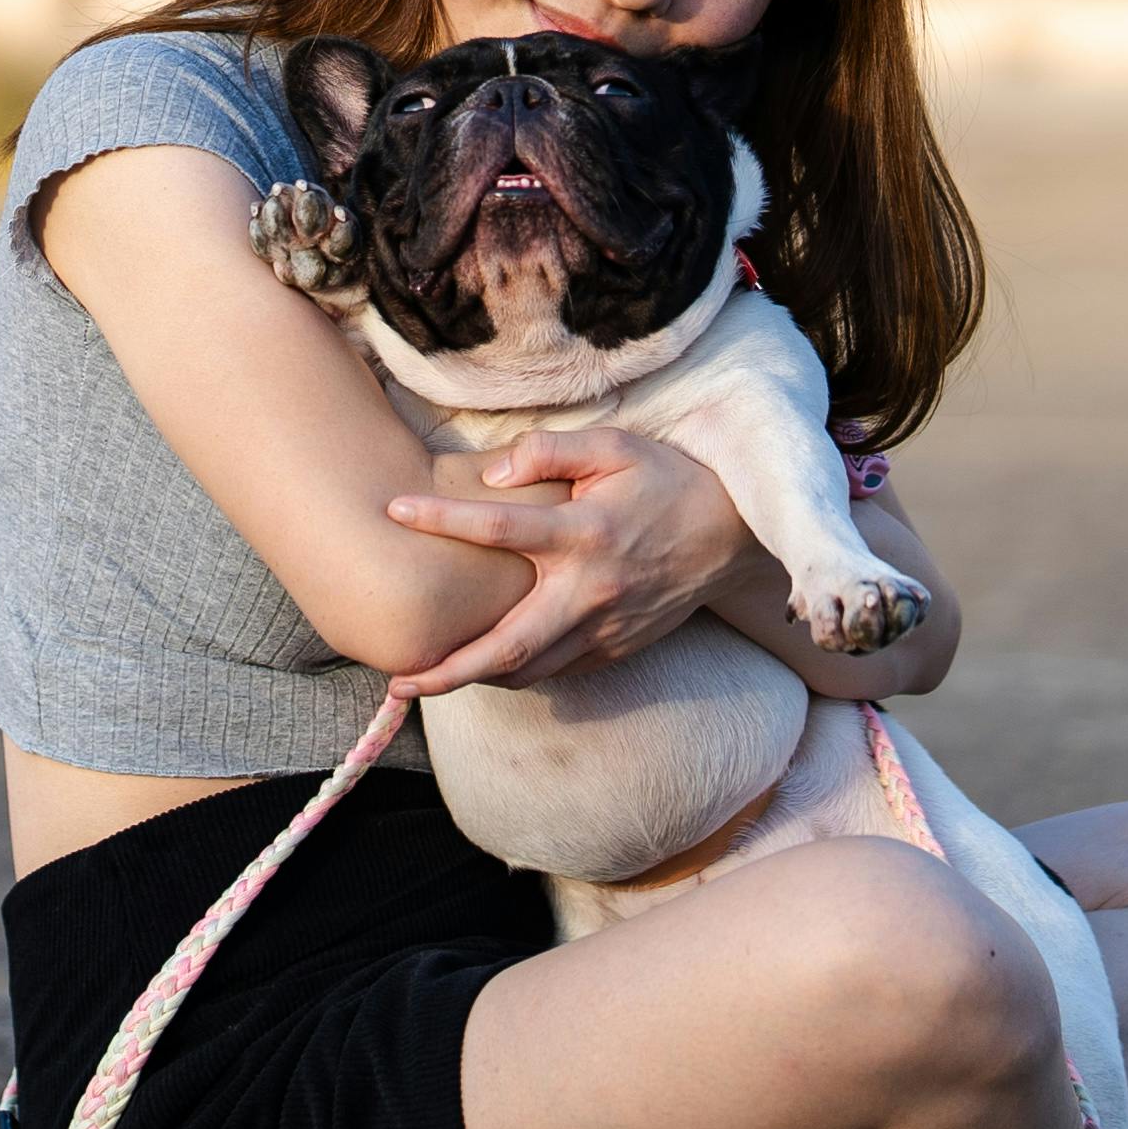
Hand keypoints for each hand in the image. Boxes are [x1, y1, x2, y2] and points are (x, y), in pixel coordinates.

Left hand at [378, 430, 746, 697]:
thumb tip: (495, 473)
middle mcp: (589, 589)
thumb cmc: (667, 482)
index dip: (442, 519)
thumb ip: (552, 451)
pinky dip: (519, 673)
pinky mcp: (617, 647)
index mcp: (583, 531)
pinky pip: (559, 670)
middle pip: (509, 644)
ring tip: (429, 680)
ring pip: (531, 670)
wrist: (733, 536)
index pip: (499, 527)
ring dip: (477, 680)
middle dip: (451, 669)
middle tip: (399, 681)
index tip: (394, 511)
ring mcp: (605, 627)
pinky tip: (488, 667)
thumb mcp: (617, 447)